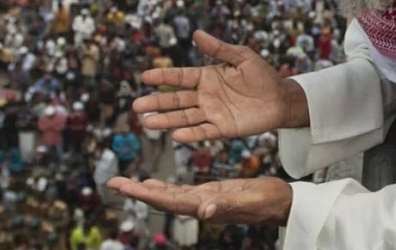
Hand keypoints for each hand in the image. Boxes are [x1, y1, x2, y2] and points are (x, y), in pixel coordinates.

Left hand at [108, 176, 291, 226]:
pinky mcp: (211, 193)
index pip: (169, 201)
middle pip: (162, 199)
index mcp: (205, 206)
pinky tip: (154, 184)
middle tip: (113, 182)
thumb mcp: (248, 200)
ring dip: (146, 189)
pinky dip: (164, 187)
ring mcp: (204, 200)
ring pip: (168, 196)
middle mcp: (200, 205)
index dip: (145, 194)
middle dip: (137, 191)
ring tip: (125, 182)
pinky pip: (180, 192)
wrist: (282, 204)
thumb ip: (226, 206)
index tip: (124, 186)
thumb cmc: (269, 201)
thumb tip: (202, 212)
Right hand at [134, 31, 306, 142]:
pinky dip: (191, 134)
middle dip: (157, 103)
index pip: (180, 77)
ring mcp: (212, 113)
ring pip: (185, 117)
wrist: (281, 99)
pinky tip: (176, 135)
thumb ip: (219, 48)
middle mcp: (205, 96)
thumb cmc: (263, 76)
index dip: (163, 77)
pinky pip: (204, 132)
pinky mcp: (223, 128)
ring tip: (147, 123)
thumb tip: (196, 33)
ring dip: (166, 121)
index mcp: (207, 77)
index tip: (145, 77)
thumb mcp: (242, 57)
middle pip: (176, 100)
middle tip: (137, 107)